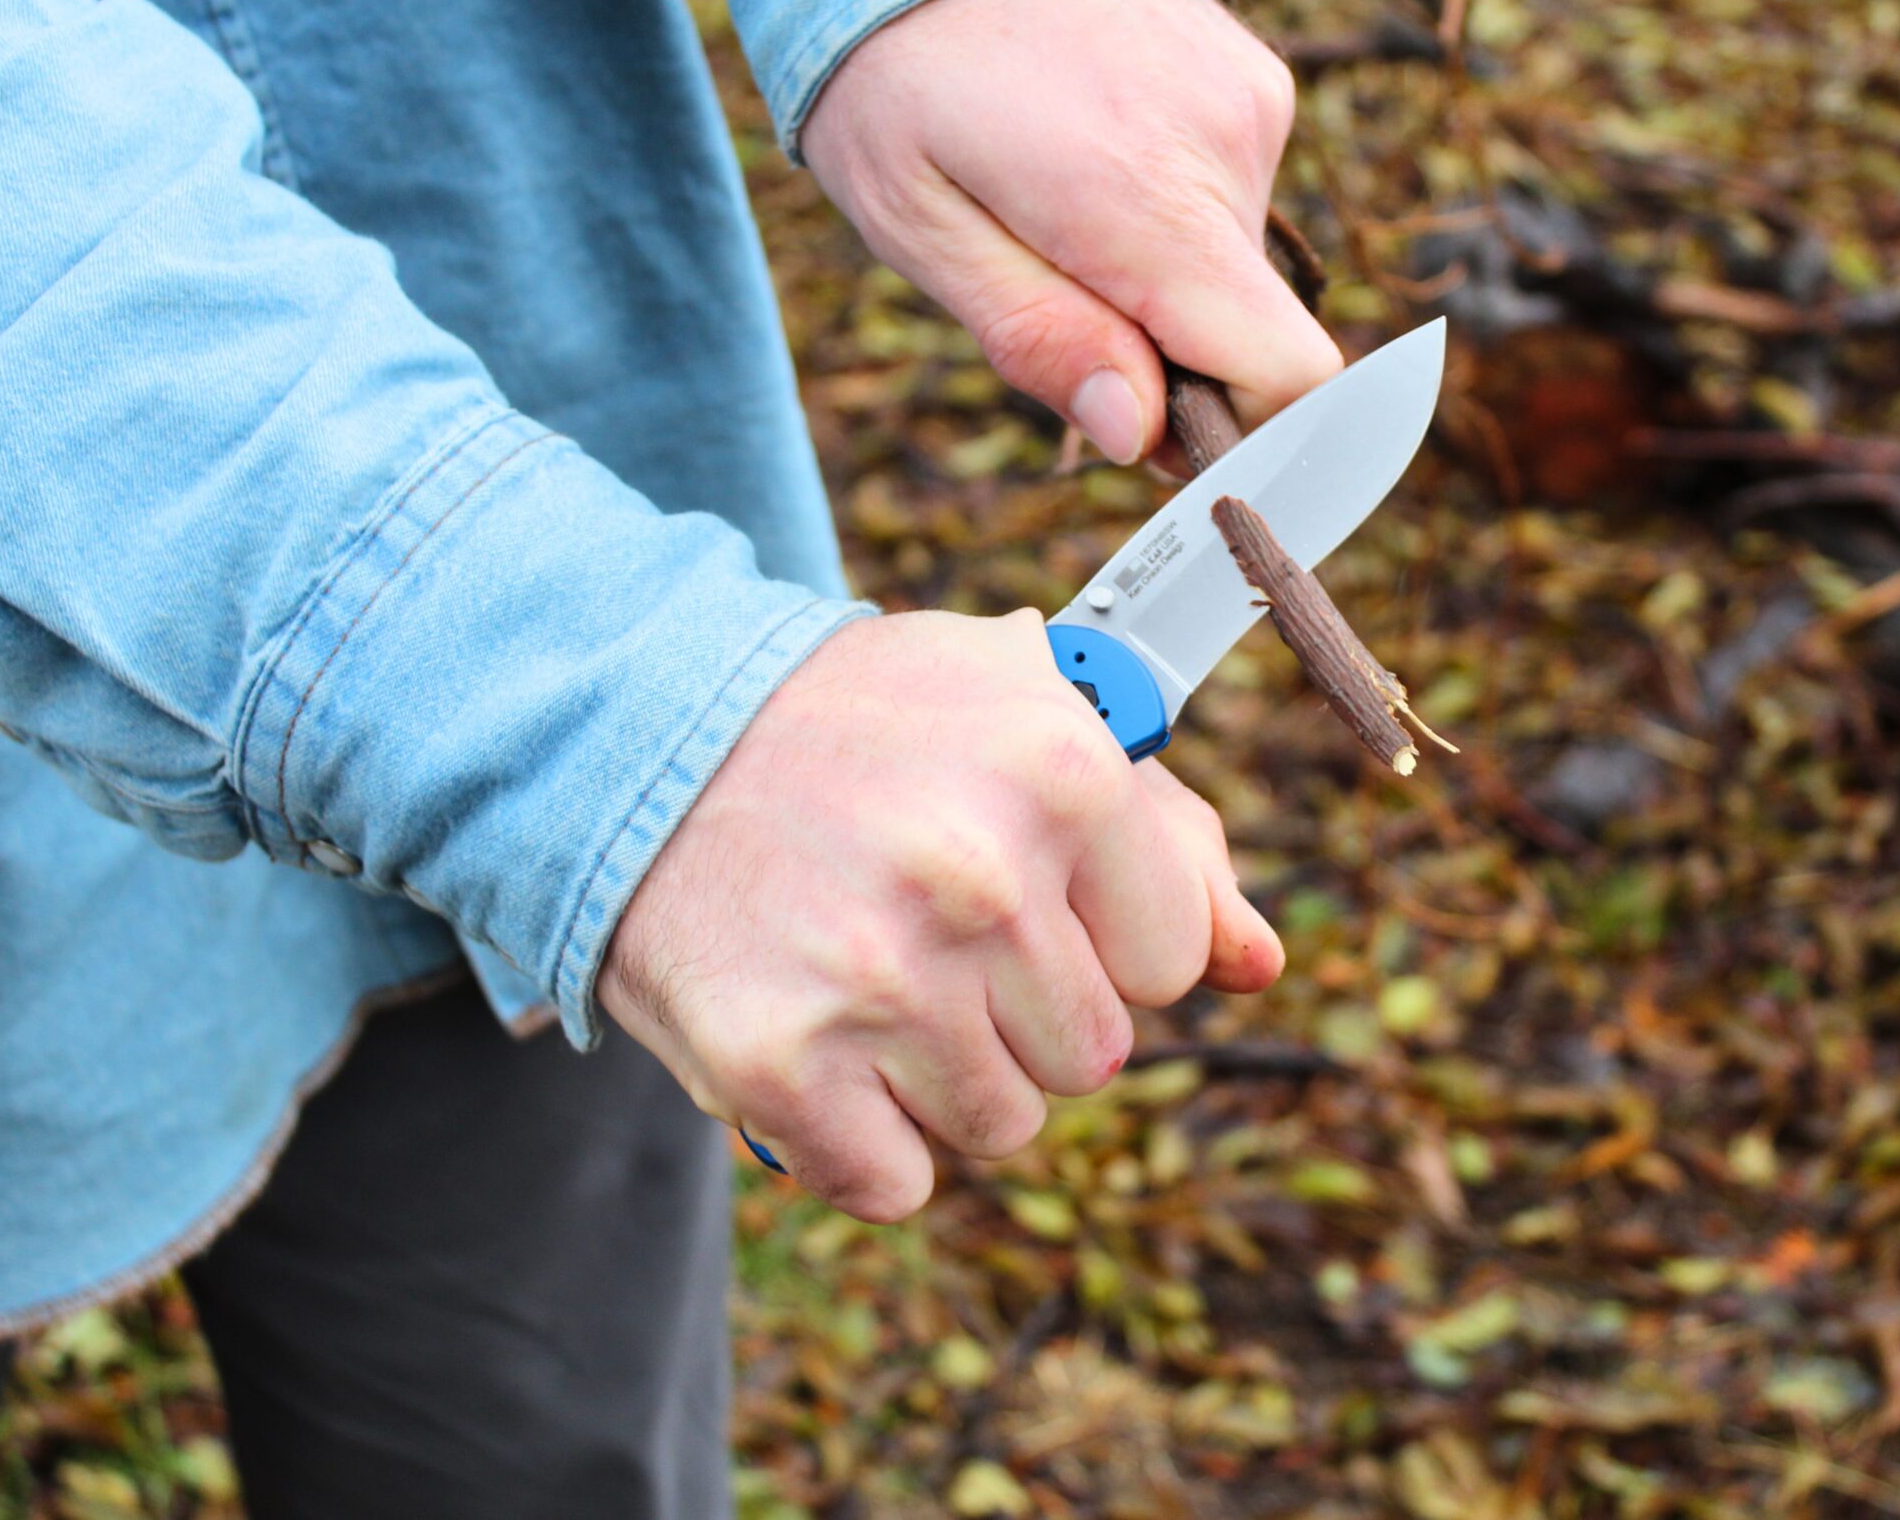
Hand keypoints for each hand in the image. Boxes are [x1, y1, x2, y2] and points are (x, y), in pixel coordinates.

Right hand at [599, 611, 1281, 1221]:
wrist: (641, 735)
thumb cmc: (861, 730)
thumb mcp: (1022, 717)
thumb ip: (1165, 838)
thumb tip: (1259, 963)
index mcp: (1065, 770)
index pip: (1170, 962)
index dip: (1098, 942)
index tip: (1022, 897)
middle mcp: (982, 877)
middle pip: (1091, 1056)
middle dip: (1019, 1010)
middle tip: (924, 928)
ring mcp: (880, 978)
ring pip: (1003, 1123)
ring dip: (940, 1075)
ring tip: (867, 972)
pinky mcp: (780, 1065)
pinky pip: (894, 1183)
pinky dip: (858, 1141)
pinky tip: (819, 1043)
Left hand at [801, 0, 1343, 463]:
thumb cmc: (898, 76)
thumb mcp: (920, 227)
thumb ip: (1036, 336)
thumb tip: (1136, 436)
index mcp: (1140, 198)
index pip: (1288, 374)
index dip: (1251, 446)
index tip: (1172, 457)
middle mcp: (1222, 145)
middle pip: (1251, 334)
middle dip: (1170, 361)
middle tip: (1060, 317)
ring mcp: (1248, 101)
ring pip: (1236, 267)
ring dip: (1161, 280)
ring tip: (1057, 211)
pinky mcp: (1252, 76)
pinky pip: (1232, 195)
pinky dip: (1172, 212)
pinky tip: (1091, 158)